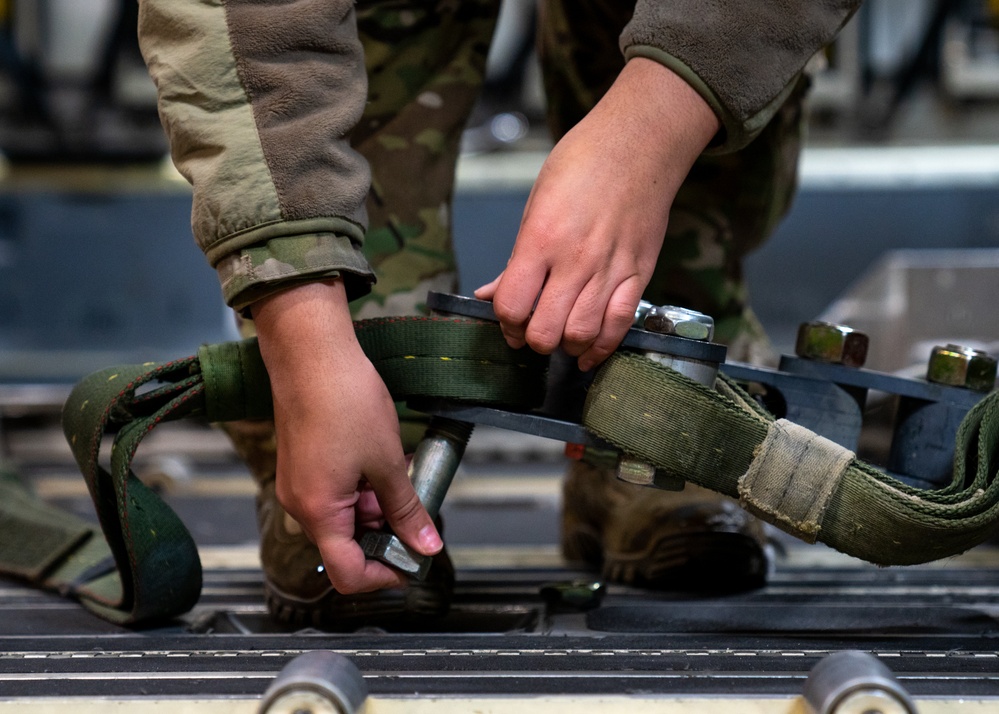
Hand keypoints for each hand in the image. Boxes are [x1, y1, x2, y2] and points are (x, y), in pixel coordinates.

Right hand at [251, 280, 441, 593]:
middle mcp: (300, 504)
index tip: (413, 562)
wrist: (311, 352)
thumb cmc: (343, 399)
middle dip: (386, 534)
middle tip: (419, 512)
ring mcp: (298, 484)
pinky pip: (334, 494)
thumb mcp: (387, 461)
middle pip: (346, 545)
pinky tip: (385, 463)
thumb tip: (425, 545)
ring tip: (404, 476)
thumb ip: (406, 510)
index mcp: (317, 511)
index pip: (348, 574)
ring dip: (376, 507)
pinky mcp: (302, 464)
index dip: (384, 575)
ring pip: (343, 517)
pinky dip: (362, 488)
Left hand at [475, 58, 719, 370]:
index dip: (505, 323)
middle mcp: (575, 260)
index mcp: (541, 240)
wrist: (638, 143)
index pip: (512, 306)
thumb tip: (489, 294)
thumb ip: (515, 259)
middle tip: (532, 332)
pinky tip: (588, 353)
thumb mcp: (535, 204)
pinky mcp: (639, 274)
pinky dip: (602, 347)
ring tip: (560, 337)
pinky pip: (619, 325)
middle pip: (545, 332)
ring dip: (565, 345)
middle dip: (532, 340)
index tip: (508, 322)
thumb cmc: (581, 164)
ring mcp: (610, 270)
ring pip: (581, 335)